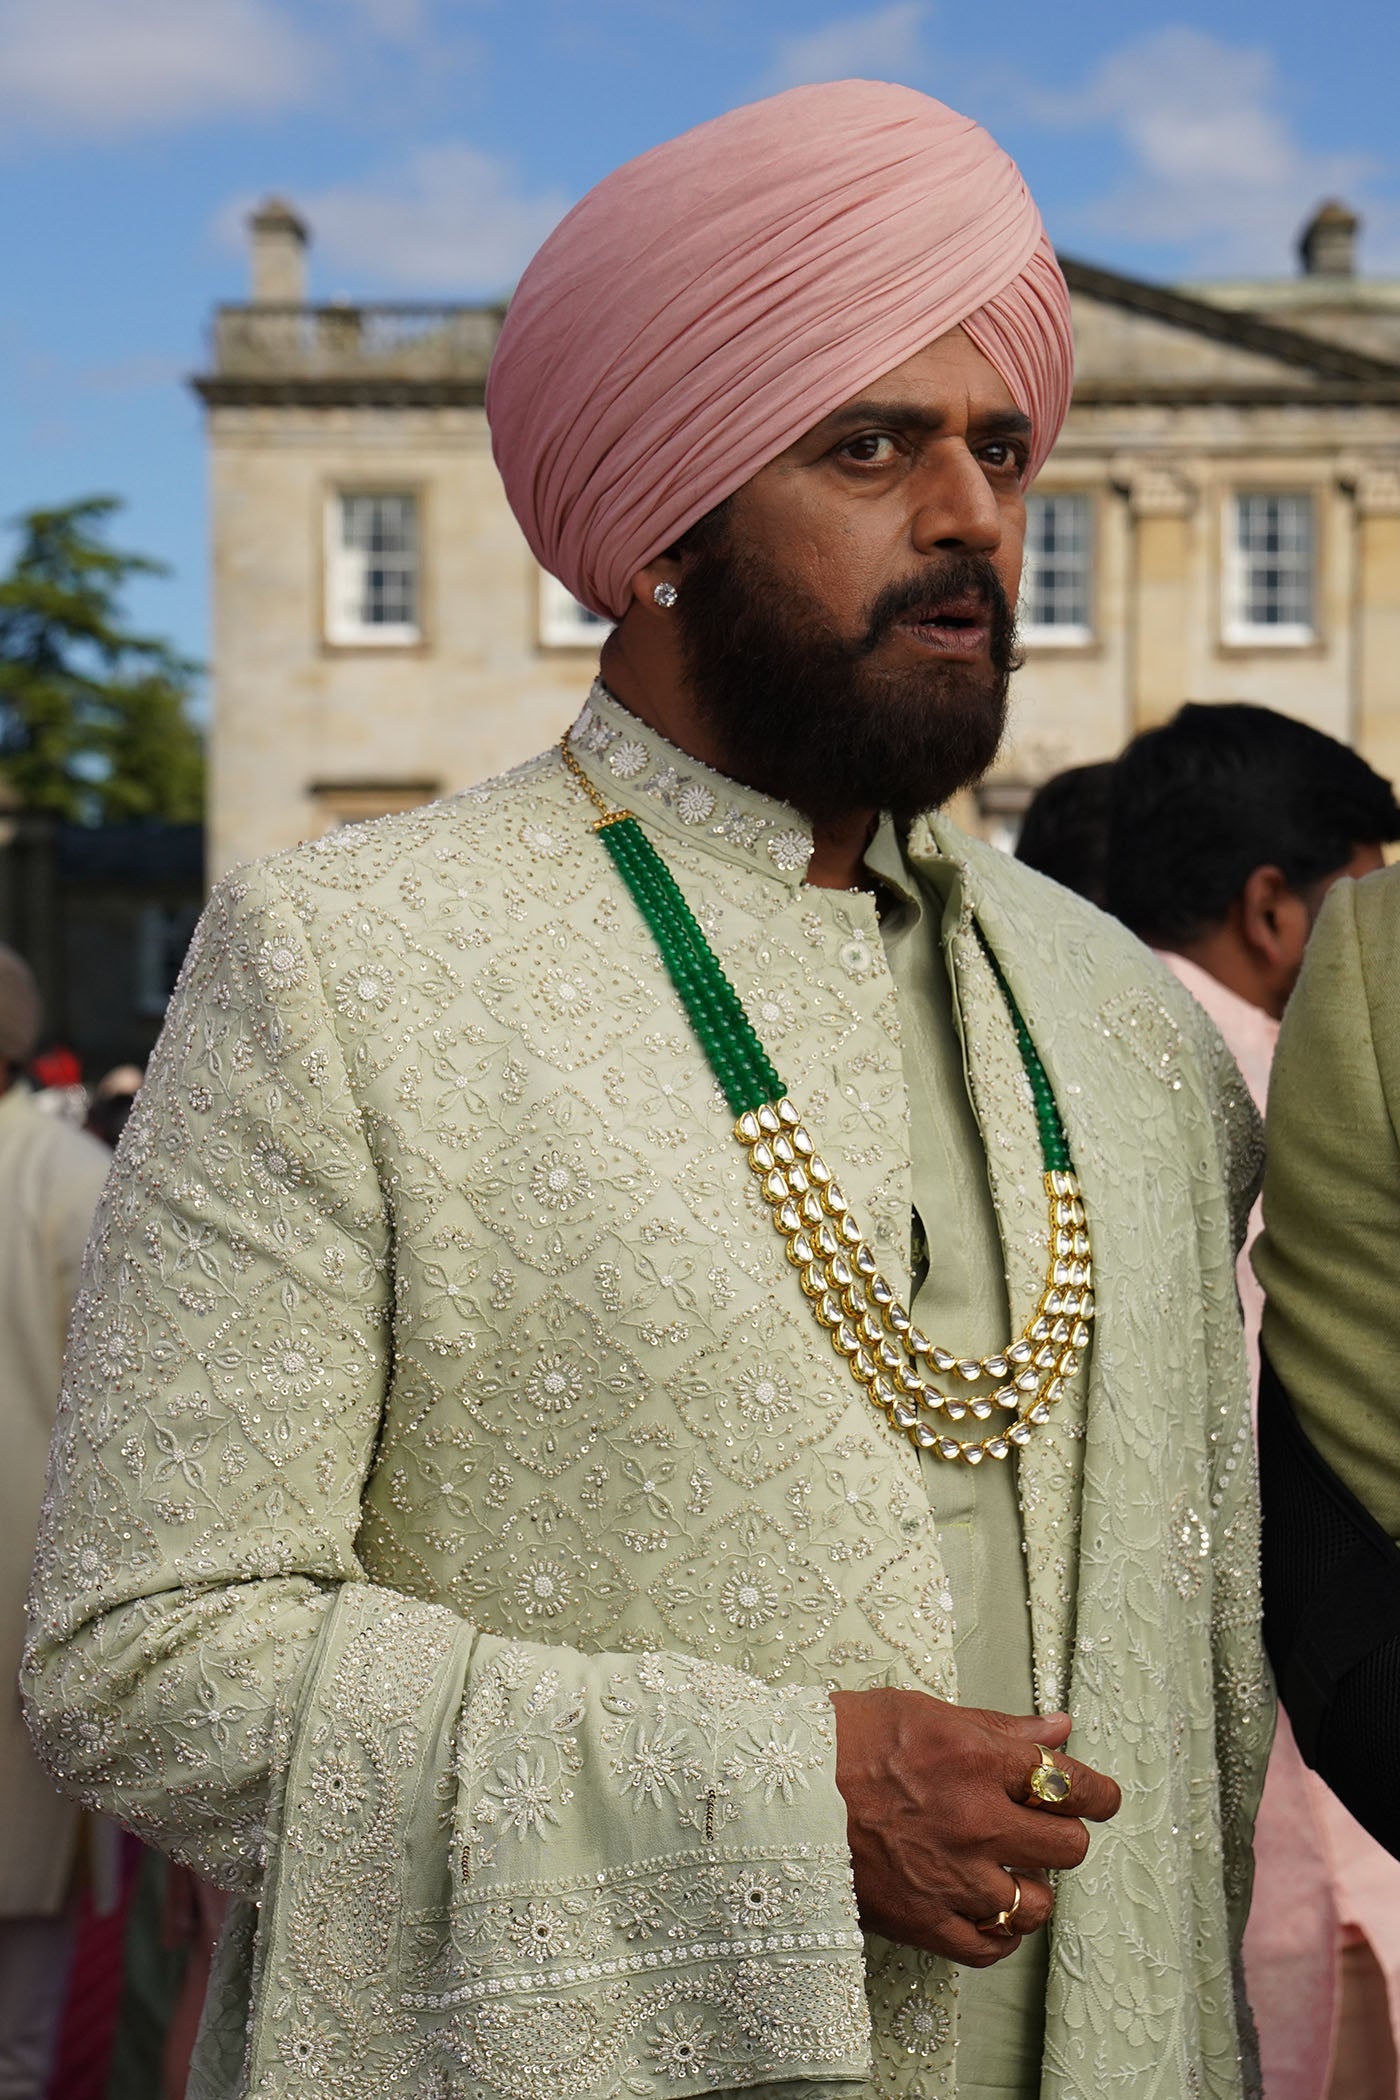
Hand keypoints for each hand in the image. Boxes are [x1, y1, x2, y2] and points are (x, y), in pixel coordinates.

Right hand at [829, 1689, 1120, 1965]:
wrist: (773, 1793)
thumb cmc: (841, 1740)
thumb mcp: (923, 1712)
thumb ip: (999, 1726)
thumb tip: (1060, 1727)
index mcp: (974, 1759)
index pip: (1068, 1781)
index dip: (1096, 1792)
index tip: (1101, 1797)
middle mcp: (974, 1820)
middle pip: (1067, 1845)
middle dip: (1065, 1836)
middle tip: (1045, 1830)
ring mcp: (952, 1878)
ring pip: (1037, 1903)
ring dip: (1032, 1887)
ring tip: (1009, 1871)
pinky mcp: (925, 1922)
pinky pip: (991, 1946)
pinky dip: (1000, 1932)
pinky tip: (988, 1911)